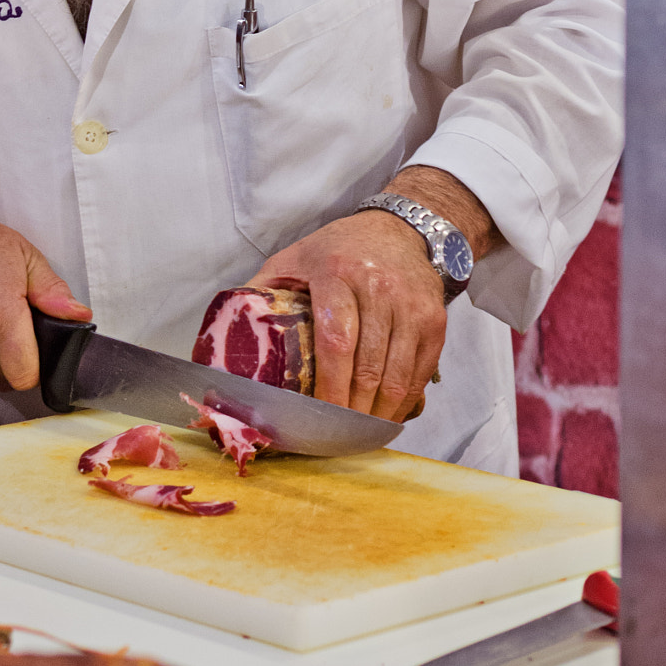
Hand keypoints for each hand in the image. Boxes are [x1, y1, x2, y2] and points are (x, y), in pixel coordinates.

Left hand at [252, 210, 445, 422]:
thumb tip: (230, 338)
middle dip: (352, 411)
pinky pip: (419, 372)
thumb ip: (263, 293)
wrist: (397, 230)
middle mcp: (378, 288)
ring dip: (377, 414)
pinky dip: (403, 401)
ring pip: (396, 376)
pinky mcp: (435, 320)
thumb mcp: (293, 259)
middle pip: (368, 367)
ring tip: (359, 433)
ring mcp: (411, 305)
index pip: (336, 341)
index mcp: (336, 273)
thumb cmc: (337, 250)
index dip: (329, 387)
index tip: (319, 416)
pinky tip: (385, 414)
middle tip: (337, 435)